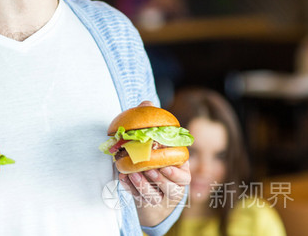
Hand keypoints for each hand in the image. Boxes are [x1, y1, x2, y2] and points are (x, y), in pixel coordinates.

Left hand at [118, 100, 190, 226]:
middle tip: (146, 168)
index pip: (184, 174)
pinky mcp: (147, 205)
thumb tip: (147, 102)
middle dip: (159, 179)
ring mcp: (160, 199)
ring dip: (144, 185)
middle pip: (172, 188)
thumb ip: (152, 124)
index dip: (176, 172)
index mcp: (180, 172)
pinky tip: (123, 178)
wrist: (148, 185)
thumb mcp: (155, 144)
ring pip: (156, 196)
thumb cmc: (154, 160)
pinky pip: (140, 200)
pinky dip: (131, 189)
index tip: (165, 165)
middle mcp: (174, 188)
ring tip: (134, 174)